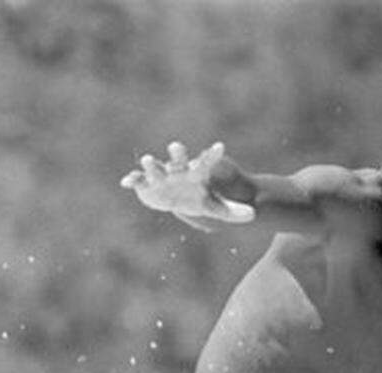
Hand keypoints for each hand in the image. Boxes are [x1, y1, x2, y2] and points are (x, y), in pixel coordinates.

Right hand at [120, 140, 254, 229]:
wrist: (177, 198)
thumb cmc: (198, 199)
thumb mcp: (216, 207)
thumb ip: (233, 212)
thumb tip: (255, 216)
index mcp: (196, 174)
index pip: (206, 163)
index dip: (212, 156)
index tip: (221, 147)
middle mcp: (178, 170)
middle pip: (178, 160)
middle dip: (177, 154)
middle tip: (177, 146)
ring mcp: (161, 176)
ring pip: (156, 167)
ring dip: (152, 165)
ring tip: (148, 160)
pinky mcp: (146, 184)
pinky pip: (138, 181)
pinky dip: (132, 180)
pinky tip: (126, 182)